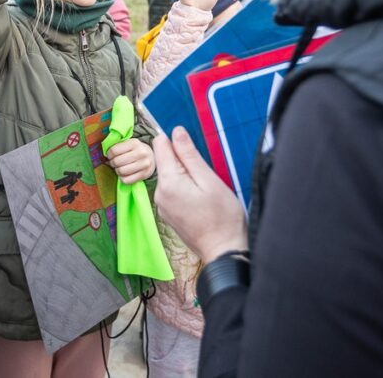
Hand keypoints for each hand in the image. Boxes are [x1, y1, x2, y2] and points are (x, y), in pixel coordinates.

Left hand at [107, 137, 155, 184]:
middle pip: (117, 162)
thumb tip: (105, 155)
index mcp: (134, 143)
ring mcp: (144, 165)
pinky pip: (126, 180)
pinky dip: (122, 178)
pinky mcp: (144, 175)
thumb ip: (118, 146)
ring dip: (117, 170)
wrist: (152, 157)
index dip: (109, 154)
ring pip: (121, 171)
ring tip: (119, 168)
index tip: (110, 155)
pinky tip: (125, 174)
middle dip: (112, 163)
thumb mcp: (129, 143)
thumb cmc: (135, 150)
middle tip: (114, 162)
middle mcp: (141, 153)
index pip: (114, 150)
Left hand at [153, 127, 246, 261]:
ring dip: (185, 175)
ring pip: (169, 177)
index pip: (160, 146)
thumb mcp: (209, 180)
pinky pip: (172, 192)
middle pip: (165, 162)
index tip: (191, 147)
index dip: (176, 141)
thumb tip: (176, 131)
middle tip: (204, 173)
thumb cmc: (222, 216)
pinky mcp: (168, 215)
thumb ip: (189, 155)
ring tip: (205, 188)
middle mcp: (159, 194)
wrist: (223, 251)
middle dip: (182, 160)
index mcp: (168, 182)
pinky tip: (200, 198)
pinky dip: (184, 189)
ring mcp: (162, 206)